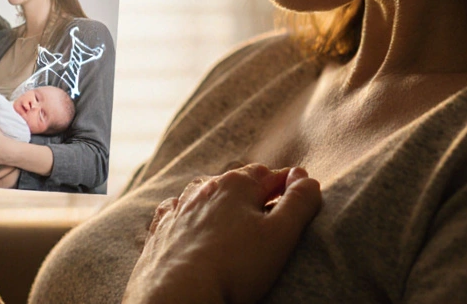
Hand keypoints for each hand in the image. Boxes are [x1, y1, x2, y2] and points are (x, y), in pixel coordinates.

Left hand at [123, 164, 321, 303]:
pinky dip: (186, 215)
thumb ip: (300, 203)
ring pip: (204, 194)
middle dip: (255, 193)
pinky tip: (190, 224)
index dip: (288, 186)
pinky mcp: (160, 232)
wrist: (179, 295)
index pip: (271, 175)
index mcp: (236, 184)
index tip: (299, 199)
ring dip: (220, 202)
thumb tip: (306, 178)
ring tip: (232, 220)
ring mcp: (178, 209)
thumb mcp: (282, 234)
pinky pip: (174, 213)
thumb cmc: (235, 266)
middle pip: (237, 183)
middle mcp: (204, 189)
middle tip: (270, 214)